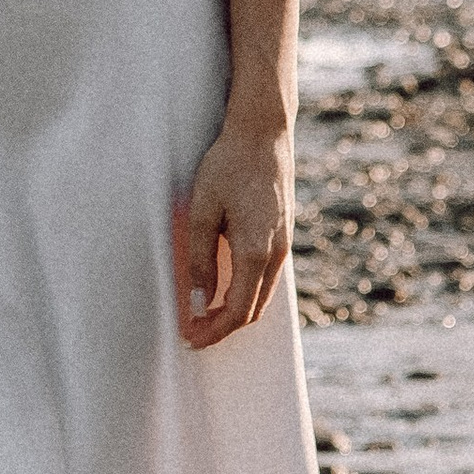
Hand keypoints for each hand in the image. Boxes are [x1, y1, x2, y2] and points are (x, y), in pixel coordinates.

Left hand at [174, 120, 290, 347]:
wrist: (263, 134)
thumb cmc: (228, 166)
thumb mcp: (202, 210)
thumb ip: (200, 260)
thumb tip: (200, 303)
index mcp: (255, 251)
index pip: (238, 311)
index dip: (213, 331)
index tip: (190, 338)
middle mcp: (275, 254)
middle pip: (253, 311)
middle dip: (222, 328)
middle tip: (192, 332)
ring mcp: (283, 245)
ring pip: (261, 296)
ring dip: (235, 312)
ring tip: (203, 315)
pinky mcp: (282, 235)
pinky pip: (266, 278)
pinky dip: (246, 294)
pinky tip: (224, 288)